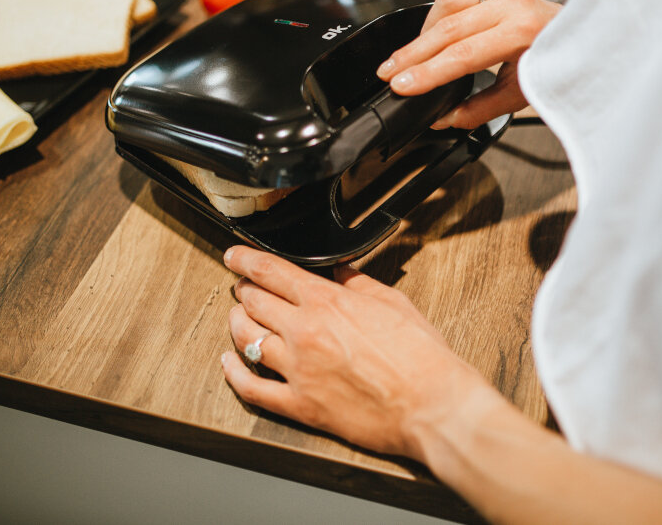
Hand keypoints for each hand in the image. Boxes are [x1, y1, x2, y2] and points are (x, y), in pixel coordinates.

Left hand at [220, 246, 491, 459]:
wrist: (431, 404)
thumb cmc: (420, 356)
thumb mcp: (393, 303)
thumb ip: (358, 283)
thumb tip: (339, 271)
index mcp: (328, 302)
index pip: (271, 271)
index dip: (245, 260)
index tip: (234, 256)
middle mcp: (305, 332)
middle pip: (254, 302)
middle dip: (244, 289)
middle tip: (243, 286)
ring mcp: (298, 370)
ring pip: (246, 339)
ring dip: (237, 322)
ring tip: (237, 316)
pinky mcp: (300, 405)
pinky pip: (252, 388)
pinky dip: (233, 373)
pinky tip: (229, 363)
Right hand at [376, 0, 561, 128]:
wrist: (581, 36)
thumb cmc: (554, 63)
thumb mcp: (520, 95)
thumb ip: (478, 109)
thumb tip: (442, 119)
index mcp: (523, 33)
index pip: (463, 54)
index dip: (427, 72)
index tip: (400, 85)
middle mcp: (514, 4)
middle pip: (448, 29)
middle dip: (412, 54)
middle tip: (387, 72)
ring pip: (446, 5)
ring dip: (421, 34)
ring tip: (404, 58)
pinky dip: (436, 16)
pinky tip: (427, 36)